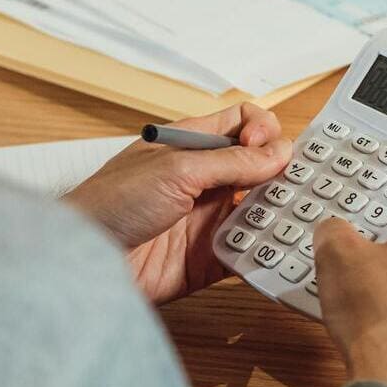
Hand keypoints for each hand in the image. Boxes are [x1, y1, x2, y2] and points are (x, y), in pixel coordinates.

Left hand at [64, 103, 291, 304]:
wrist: (86, 263)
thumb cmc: (111, 203)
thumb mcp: (176, 170)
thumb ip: (231, 162)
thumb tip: (279, 153)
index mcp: (192, 145)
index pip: (242, 123)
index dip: (262, 130)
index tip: (263, 149)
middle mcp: (204, 179)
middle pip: (259, 167)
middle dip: (282, 174)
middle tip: (300, 186)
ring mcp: (207, 218)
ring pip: (259, 210)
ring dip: (278, 214)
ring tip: (295, 220)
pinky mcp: (209, 257)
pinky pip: (247, 252)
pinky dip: (264, 252)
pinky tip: (278, 252)